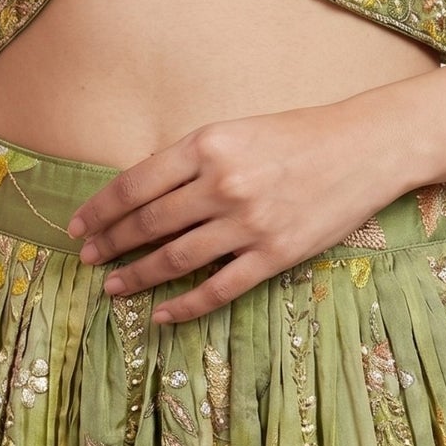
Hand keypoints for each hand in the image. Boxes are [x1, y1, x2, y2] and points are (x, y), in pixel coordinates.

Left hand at [65, 101, 407, 324]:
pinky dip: (185, 305)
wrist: (366, 148)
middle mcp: (223, 184)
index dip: (101, 209)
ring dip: (138, 276)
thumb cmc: (299, 135)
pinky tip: (163, 314)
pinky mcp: (275, 254)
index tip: (79, 226)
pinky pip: (219, 288)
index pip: (135, 184)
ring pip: (176, 259)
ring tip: (114, 286)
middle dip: (111, 244)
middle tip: (88, 259)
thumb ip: (192, 160)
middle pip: (148, 224)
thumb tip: (142, 195)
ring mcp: (249, 223)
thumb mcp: (236, 131)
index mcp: (208, 146)